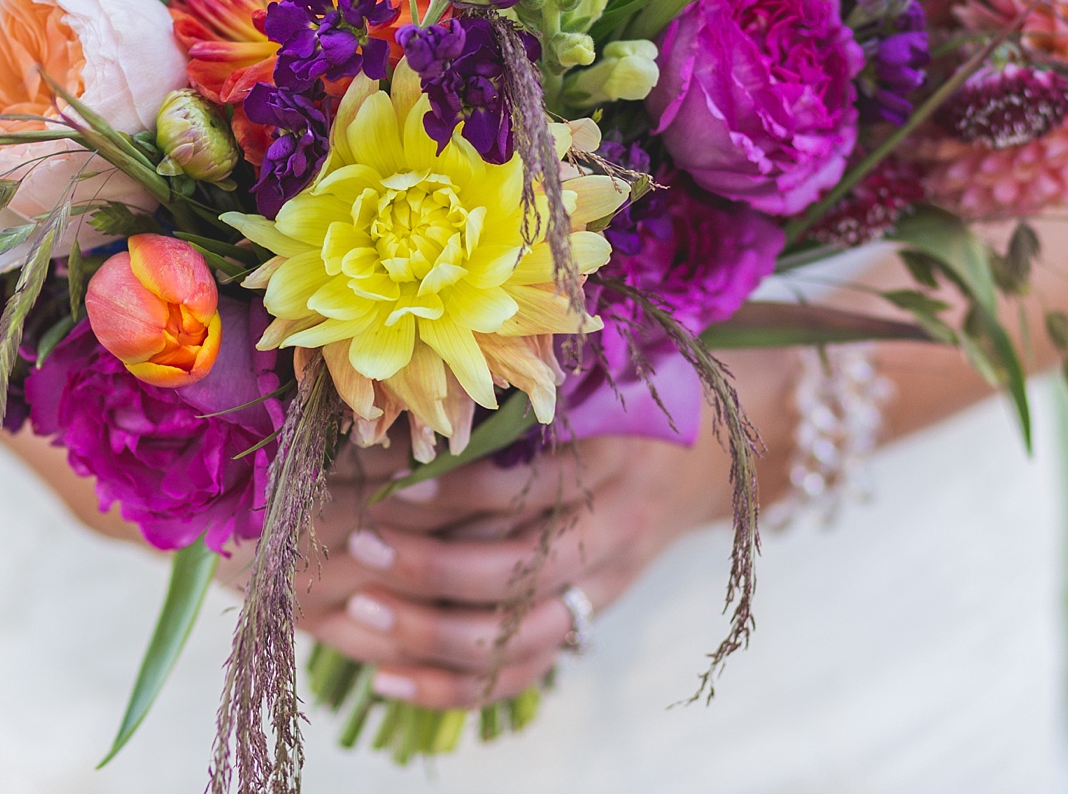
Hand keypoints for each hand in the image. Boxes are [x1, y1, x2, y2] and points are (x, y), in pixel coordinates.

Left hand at [284, 434, 739, 708]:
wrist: (705, 459)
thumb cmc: (621, 400)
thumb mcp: (588, 380)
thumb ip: (518, 398)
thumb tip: (405, 411)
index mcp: (613, 456)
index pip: (535, 488)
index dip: (463, 490)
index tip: (395, 485)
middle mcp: (615, 528)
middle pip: (522, 571)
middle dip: (432, 568)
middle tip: (362, 547)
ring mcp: (604, 586)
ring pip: (520, 636)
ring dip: (432, 635)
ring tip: (362, 608)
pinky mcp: (588, 623)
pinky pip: (521, 673)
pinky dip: (452, 687)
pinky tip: (386, 677)